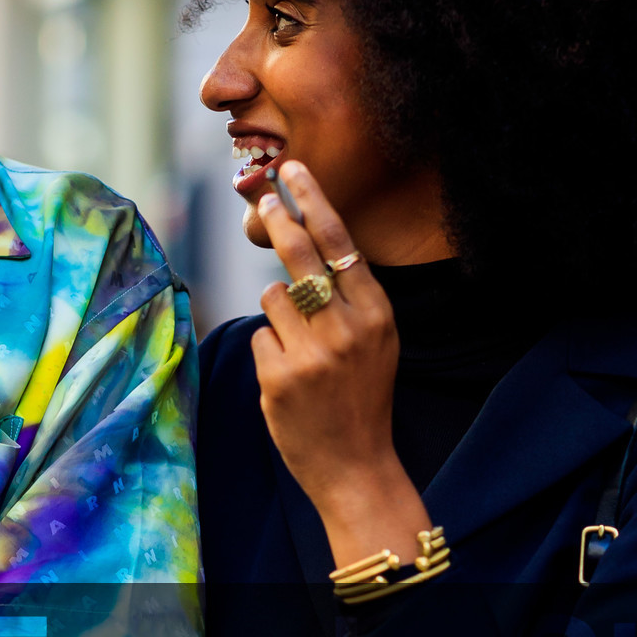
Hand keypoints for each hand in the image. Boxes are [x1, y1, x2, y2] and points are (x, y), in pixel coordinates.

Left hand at [250, 162, 429, 570]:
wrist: (356, 466)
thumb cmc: (361, 397)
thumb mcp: (376, 342)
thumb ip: (351, 297)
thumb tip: (306, 238)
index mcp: (377, 314)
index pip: (340, 242)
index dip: (313, 201)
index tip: (293, 169)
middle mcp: (347, 328)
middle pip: (300, 254)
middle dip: (277, 217)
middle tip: (260, 195)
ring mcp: (312, 353)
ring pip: (273, 295)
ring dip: (277, 311)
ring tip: (299, 348)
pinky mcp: (279, 377)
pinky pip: (259, 336)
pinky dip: (268, 350)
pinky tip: (289, 379)